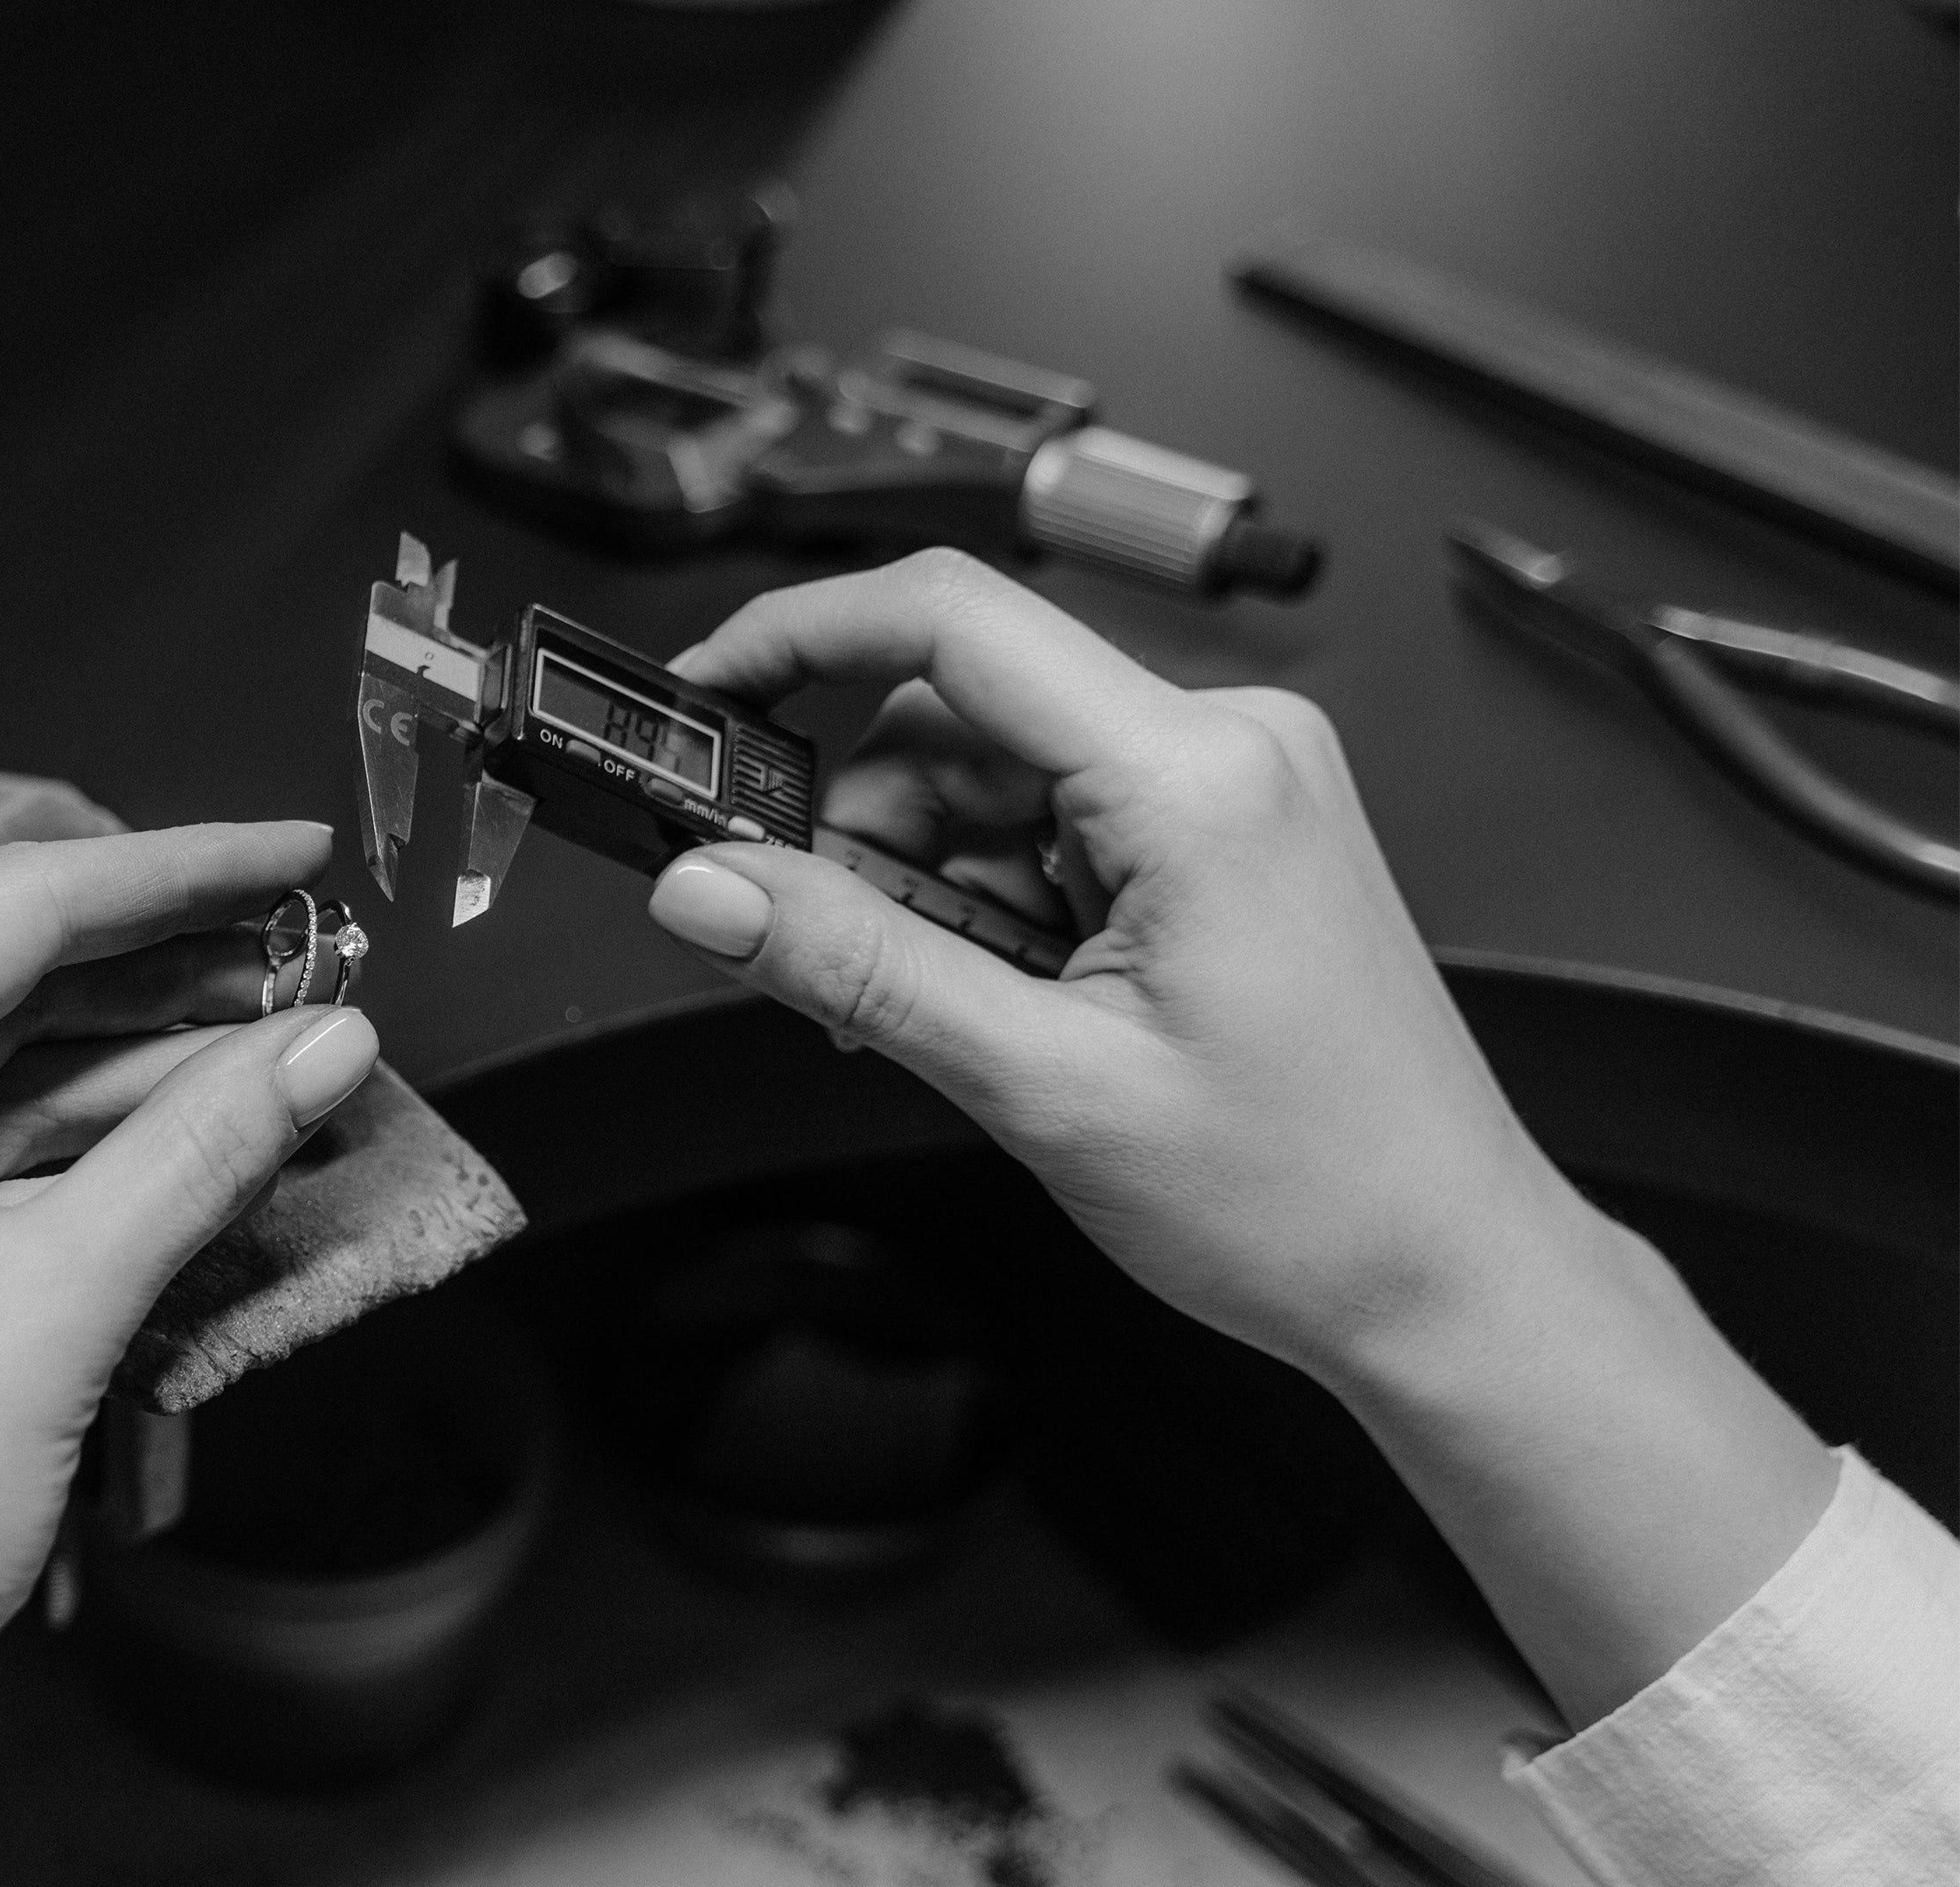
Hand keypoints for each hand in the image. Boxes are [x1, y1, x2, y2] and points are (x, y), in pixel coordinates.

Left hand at [0, 822, 380, 1886]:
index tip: (289, 856)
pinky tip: (171, 1145)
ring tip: (268, 1057)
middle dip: (162, 976)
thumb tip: (318, 1047)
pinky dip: (58, 1152)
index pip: (9, 904)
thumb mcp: (60, 1297)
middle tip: (303, 965)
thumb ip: (206, 1143)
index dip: (177, 871)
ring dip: (123, 1068)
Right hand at [642, 551, 1829, 1722]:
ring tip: (943, 1017)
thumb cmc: (1313, 1197)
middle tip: (827, 961)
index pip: (950, 617)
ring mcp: (1230, 785)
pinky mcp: (1221, 832)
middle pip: (953, 714)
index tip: (702, 694)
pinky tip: (993, 1003)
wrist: (1446, 1275)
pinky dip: (986, 905)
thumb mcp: (1041, 1086)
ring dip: (925, 885)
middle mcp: (1226, 745)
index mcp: (1197, 773)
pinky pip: (1048, 822)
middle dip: (864, 833)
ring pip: (988, 776)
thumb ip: (855, 967)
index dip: (797, 636)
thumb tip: (710, 886)